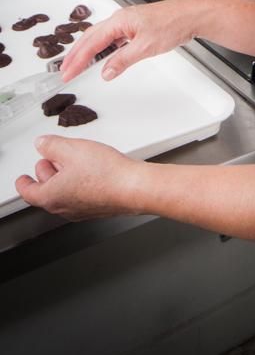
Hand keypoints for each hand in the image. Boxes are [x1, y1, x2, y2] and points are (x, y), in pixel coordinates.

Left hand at [15, 136, 145, 220]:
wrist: (133, 188)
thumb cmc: (105, 174)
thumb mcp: (72, 149)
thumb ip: (52, 145)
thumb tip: (42, 144)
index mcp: (52, 196)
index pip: (28, 192)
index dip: (24, 183)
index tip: (22, 179)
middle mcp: (64, 208)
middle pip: (46, 192)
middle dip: (46, 174)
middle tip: (49, 160)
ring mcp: (82, 210)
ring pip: (64, 193)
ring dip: (63, 177)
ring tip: (72, 160)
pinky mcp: (97, 207)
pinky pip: (80, 195)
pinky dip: (78, 182)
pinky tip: (90, 169)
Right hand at [60, 0, 198, 81]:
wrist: (190, 17)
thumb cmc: (173, 24)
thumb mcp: (146, 47)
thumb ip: (123, 60)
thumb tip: (106, 72)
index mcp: (119, 21)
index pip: (92, 43)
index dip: (78, 60)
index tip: (68, 73)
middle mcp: (120, 19)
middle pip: (91, 37)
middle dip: (76, 55)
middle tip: (65, 70)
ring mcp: (127, 22)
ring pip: (100, 37)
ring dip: (88, 51)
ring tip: (77, 64)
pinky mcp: (135, 26)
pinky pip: (112, 37)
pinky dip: (102, 48)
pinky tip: (102, 56)